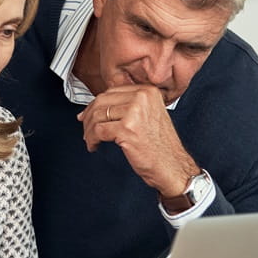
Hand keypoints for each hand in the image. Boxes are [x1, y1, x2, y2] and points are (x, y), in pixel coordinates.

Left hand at [76, 85, 198, 197]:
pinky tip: (95, 146)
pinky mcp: (127, 129)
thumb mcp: (149, 115)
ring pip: (97, 116)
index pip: (111, 92)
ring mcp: (134, 113)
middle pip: (102, 101)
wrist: (172, 166)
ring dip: (89, 130)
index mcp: (148, 91)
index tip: (87, 114)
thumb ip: (128, 106)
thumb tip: (96, 106)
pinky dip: (92, 140)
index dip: (95, 104)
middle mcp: (142, 98)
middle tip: (85, 128)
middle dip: (89, 117)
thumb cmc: (160, 146)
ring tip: (90, 140)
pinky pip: (98, 131)